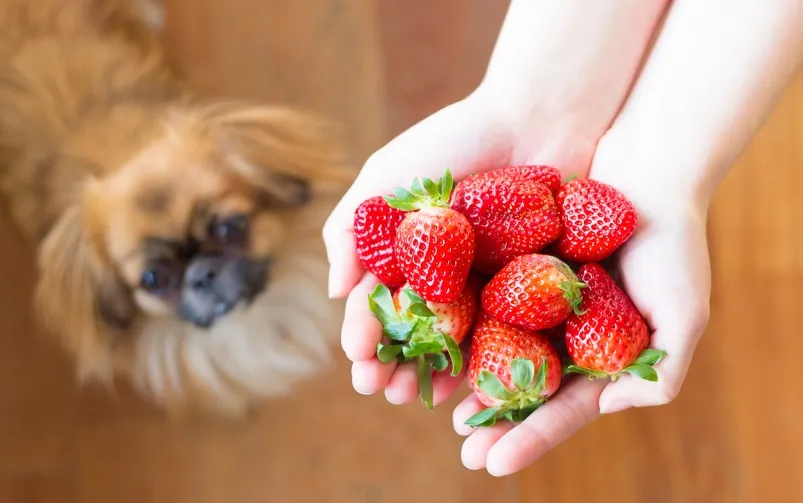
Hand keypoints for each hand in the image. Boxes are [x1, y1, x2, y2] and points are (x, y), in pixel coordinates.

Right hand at [323, 92, 597, 403]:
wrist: (537, 117)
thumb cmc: (456, 139)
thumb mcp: (387, 176)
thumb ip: (351, 229)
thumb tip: (335, 294)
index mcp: (409, 253)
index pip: (381, 303)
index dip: (366, 334)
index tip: (359, 362)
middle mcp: (446, 274)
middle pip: (416, 331)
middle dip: (395, 362)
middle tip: (384, 390)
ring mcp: (488, 283)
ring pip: (458, 341)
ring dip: (434, 371)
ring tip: (419, 396)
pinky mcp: (532, 287)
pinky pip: (507, 333)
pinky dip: (489, 359)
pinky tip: (474, 383)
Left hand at [450, 145, 711, 473]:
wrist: (648, 169)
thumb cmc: (673, 243)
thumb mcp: (684, 314)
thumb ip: (663, 373)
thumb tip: (612, 407)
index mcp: (599, 355)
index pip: (561, 406)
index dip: (530, 436)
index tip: (493, 462)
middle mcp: (563, 335)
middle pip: (522, 388)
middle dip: (493, 422)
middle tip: (463, 453)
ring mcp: (536, 303)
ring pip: (494, 350)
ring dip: (466, 382)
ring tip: (435, 409)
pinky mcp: (513, 265)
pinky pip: (481, 299)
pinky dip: (458, 324)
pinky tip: (433, 344)